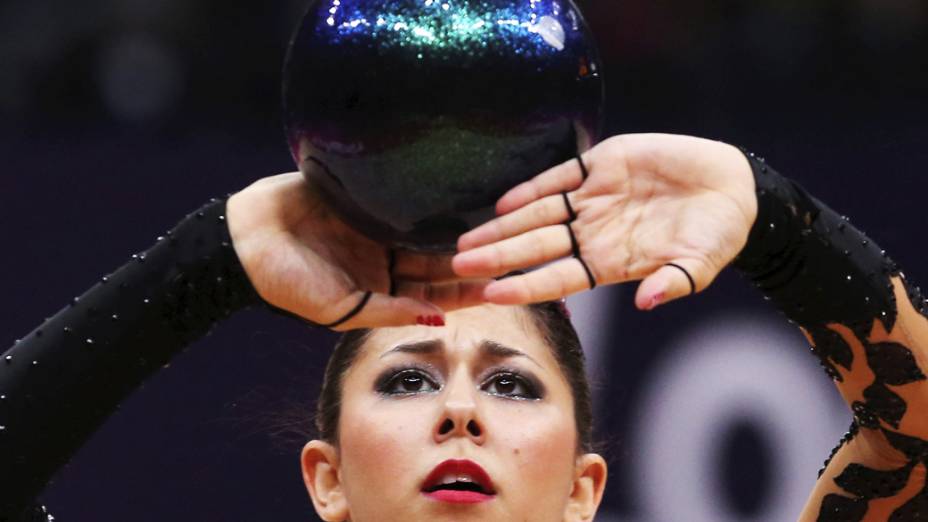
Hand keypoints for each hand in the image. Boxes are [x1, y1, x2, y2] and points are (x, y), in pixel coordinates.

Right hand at [227, 173, 487, 329]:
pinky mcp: (363, 193)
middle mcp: (384, 255)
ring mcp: (375, 223)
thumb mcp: (338, 308)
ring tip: (497, 213)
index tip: (504, 283)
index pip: (435, 291)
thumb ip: (386, 310)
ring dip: (457, 221)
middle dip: (472, 253)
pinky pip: (402, 191)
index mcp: (381, 286)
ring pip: (426, 223)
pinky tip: (457, 181)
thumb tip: (436, 318)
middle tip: (514, 244)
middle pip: (437, 256)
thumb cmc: (284, 284)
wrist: (241, 241)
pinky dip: (428, 190)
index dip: (467, 288)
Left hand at [452, 134, 757, 309]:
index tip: (492, 294)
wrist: (732, 186)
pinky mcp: (602, 165)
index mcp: (611, 262)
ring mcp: (594, 199)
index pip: (559, 278)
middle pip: (535, 248)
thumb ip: (674, 282)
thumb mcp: (701, 262)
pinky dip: (531, 187)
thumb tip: (646, 302)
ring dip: (502, 226)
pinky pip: (559, 177)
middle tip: (457, 267)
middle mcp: (594, 233)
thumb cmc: (718, 233)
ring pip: (537, 214)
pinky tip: (503, 201)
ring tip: (466, 241)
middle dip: (497, 256)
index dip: (525, 286)